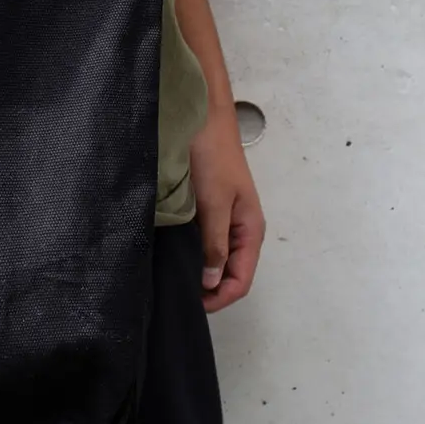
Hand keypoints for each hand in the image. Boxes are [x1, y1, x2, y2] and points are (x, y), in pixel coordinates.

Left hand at [188, 106, 264, 311]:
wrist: (202, 119)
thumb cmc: (212, 158)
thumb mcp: (214, 202)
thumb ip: (215, 243)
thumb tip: (211, 282)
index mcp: (250, 231)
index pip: (241, 280)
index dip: (219, 298)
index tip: (191, 304)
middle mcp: (241, 230)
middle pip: (230, 275)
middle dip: (209, 291)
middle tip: (177, 296)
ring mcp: (225, 221)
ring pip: (216, 261)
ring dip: (200, 274)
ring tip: (173, 281)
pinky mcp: (209, 212)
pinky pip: (205, 243)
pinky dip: (193, 256)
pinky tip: (174, 258)